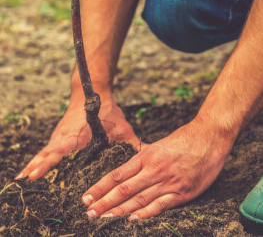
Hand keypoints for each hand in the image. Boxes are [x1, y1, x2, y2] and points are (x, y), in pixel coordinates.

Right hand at [16, 89, 140, 180]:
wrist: (91, 91)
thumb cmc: (107, 109)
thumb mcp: (122, 127)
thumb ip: (132, 143)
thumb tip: (149, 154)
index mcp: (79, 135)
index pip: (60, 151)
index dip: (48, 163)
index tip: (35, 174)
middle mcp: (66, 136)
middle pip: (48, 153)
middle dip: (36, 166)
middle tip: (25, 182)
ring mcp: (61, 134)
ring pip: (45, 150)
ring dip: (34, 163)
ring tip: (23, 178)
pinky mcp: (60, 134)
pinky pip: (48, 148)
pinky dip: (40, 157)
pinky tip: (33, 168)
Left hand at [82, 119, 233, 218]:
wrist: (209, 137)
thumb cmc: (183, 139)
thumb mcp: (159, 145)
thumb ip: (144, 159)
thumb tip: (127, 170)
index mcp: (146, 156)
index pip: (117, 175)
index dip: (100, 187)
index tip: (86, 197)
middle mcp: (153, 169)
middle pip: (124, 189)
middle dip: (104, 202)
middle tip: (88, 213)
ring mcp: (168, 182)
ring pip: (139, 199)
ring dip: (119, 210)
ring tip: (103, 218)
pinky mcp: (183, 192)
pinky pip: (161, 205)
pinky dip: (146, 214)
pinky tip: (132, 220)